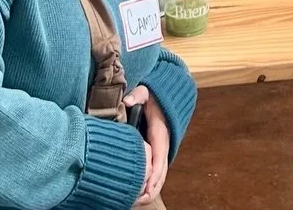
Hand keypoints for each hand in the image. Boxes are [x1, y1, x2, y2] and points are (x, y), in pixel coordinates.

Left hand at [123, 85, 171, 203]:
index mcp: (161, 134)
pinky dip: (150, 185)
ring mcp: (160, 150)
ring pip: (159, 176)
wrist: (164, 97)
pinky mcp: (155, 153)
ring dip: (151, 190)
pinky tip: (139, 194)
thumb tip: (128, 100)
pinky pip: (155, 172)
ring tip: (136, 201)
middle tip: (138, 201)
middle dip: (152, 189)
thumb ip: (138, 95)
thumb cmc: (154, 97)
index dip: (154, 175)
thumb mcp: (146, 92)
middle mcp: (163, 145)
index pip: (159, 158)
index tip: (146, 188)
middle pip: (161, 173)